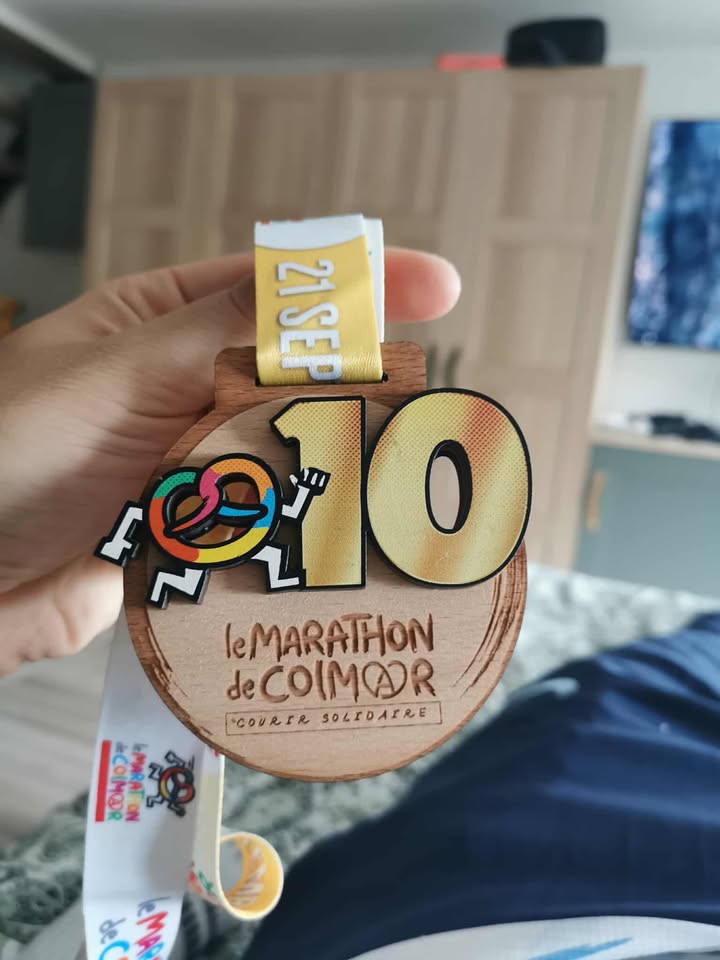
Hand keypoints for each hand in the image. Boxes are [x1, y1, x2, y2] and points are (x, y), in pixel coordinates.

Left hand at [0, 249, 458, 672]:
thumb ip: (221, 333)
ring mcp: (187, 465)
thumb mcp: (113, 375)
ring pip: (285, 454)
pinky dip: (301, 529)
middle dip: (356, 383)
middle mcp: (178, 391)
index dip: (356, 284)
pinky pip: (261, 525)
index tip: (438, 287)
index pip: (271, 292)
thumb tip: (325, 283)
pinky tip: (343, 532)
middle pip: (292, 376)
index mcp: (155, 327)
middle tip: (423, 397)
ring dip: (334, 461)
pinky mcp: (190, 537)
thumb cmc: (0, 454)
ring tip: (398, 469)